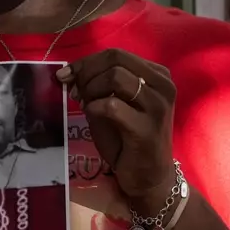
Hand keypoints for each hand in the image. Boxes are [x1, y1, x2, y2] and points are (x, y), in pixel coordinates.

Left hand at [57, 49, 175, 213]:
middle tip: (75, 93)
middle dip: (87, 74)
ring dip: (91, 90)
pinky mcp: (147, 127)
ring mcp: (158, 105)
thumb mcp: (114, 104)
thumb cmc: (128, 139)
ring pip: (114, 77)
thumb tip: (69, 73)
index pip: (116, 54)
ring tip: (86, 105)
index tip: (66, 76)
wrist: (148, 175)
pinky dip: (94, 108)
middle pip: (115, 59)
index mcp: (157, 75)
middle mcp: (163, 85)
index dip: (86, 62)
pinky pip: (111, 105)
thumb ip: (98, 85)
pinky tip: (92, 116)